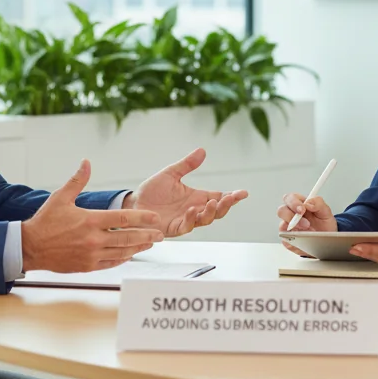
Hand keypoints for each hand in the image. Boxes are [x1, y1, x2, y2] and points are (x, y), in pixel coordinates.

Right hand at [22, 160, 165, 272]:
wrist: (30, 246)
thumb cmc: (45, 221)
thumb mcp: (61, 197)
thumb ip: (78, 180)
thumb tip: (86, 162)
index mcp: (90, 220)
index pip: (123, 219)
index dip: (142, 218)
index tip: (155, 218)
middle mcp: (93, 238)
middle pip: (128, 238)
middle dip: (147, 235)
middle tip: (160, 234)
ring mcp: (91, 254)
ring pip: (122, 252)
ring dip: (138, 248)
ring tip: (150, 244)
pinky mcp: (87, 266)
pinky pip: (111, 263)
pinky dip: (123, 259)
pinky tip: (130, 255)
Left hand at [122, 148, 247, 237]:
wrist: (134, 204)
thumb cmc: (152, 191)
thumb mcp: (170, 174)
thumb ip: (186, 165)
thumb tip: (202, 151)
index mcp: (196, 197)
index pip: (219, 197)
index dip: (232, 196)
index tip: (243, 193)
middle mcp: (193, 210)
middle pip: (216, 211)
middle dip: (226, 206)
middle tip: (231, 198)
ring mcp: (185, 220)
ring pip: (204, 220)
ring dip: (210, 212)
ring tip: (213, 203)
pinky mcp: (173, 228)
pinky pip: (186, 226)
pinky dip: (191, 219)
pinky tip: (192, 210)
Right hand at [277, 192, 336, 253]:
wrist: (328, 239)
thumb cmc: (324, 224)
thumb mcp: (326, 212)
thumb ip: (318, 203)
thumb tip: (308, 203)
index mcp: (298, 204)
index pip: (290, 198)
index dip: (294, 202)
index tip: (303, 209)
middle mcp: (291, 214)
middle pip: (281, 210)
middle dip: (292, 216)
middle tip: (306, 223)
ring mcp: (288, 227)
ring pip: (282, 226)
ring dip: (295, 230)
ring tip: (308, 232)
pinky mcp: (288, 239)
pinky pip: (285, 240)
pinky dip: (294, 240)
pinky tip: (303, 240)